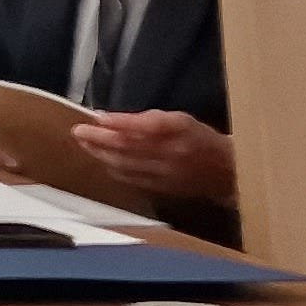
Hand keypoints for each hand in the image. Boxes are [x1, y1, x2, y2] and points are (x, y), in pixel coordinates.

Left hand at [68, 109, 235, 200]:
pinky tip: (102, 161)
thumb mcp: (179, 119)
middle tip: (79, 131)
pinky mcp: (161, 188)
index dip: (118, 123)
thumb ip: (148, 119)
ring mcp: (165, 173)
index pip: (143, 125)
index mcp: (179, 129)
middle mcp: (172, 152)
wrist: (227, 172)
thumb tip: (112, 119)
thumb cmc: (200, 139)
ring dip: (101, 154)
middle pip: (128, 146)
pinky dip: (113, 169)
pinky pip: (131, 178)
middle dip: (99, 139)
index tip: (96, 118)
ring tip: (84, 144)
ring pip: (125, 164)